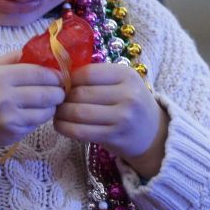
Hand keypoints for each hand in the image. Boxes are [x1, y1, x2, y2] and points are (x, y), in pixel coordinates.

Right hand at [0, 51, 65, 151]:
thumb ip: (12, 59)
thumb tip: (40, 52)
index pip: (39, 73)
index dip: (55, 74)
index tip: (60, 75)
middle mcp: (4, 98)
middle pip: (47, 93)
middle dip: (58, 91)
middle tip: (59, 89)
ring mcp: (9, 119)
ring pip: (46, 111)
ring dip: (51, 106)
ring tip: (47, 102)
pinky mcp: (11, 135)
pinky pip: (35, 124)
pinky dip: (38, 118)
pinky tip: (33, 112)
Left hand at [53, 63, 169, 176]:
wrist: (154, 134)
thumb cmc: (130, 104)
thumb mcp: (121, 83)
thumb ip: (96, 78)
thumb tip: (60, 77)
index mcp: (126, 75)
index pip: (88, 73)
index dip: (69, 79)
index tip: (62, 84)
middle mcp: (128, 95)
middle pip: (81, 93)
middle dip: (63, 97)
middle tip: (56, 100)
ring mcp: (123, 117)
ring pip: (79, 112)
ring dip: (61, 113)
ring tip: (57, 112)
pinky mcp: (115, 136)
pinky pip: (82, 131)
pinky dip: (65, 128)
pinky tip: (60, 125)